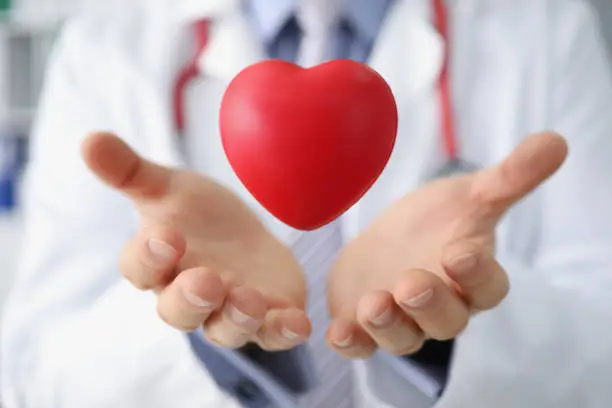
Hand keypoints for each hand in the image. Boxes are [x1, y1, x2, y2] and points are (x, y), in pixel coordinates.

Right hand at [82, 132, 309, 350]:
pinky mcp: (267, 317)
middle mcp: (190, 296)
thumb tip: (89, 139)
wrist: (244, 235)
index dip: (149, 257)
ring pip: (225, 329)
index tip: (166, 236)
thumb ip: (131, 171)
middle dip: (190, 299)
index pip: (141, 270)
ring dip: (236, 318)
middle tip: (205, 281)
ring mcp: (229, 311)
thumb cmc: (198, 216)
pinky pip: (273, 334)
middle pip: (179, 312)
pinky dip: (284, 332)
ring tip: (248, 298)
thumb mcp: (169, 187)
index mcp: (160, 264)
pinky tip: (298, 322)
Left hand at [326, 132, 567, 357]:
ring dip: (389, 324)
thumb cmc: (435, 222)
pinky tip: (336, 332)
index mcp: (472, 279)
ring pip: (403, 338)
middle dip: (430, 302)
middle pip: (446, 320)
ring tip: (373, 303)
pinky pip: (362, 346)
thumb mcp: (467, 195)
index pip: (488, 288)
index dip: (477, 274)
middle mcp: (441, 308)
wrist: (389, 241)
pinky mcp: (365, 327)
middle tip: (412, 282)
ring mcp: (403, 322)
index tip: (460, 251)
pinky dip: (352, 343)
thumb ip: (508, 177)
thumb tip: (555, 141)